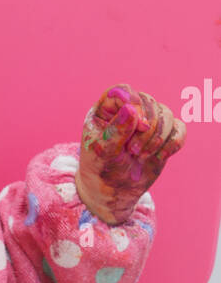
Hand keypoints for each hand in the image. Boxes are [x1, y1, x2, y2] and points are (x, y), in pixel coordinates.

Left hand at [74, 83, 185, 224]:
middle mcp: (128, 111)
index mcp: (106, 110)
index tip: (136, 121)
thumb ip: (116, 130)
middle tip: (133, 151)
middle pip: (148, 102)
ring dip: (158, 137)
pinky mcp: (164, 135)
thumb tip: (131, 108)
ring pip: (165, 114)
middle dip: (146, 128)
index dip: (133, 102)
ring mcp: (147, 122)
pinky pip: (179, 128)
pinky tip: (162, 156)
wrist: (114, 191)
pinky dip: (174, 142)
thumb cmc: (101, 169)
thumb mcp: (103, 152)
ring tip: (141, 156)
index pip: (123, 91)